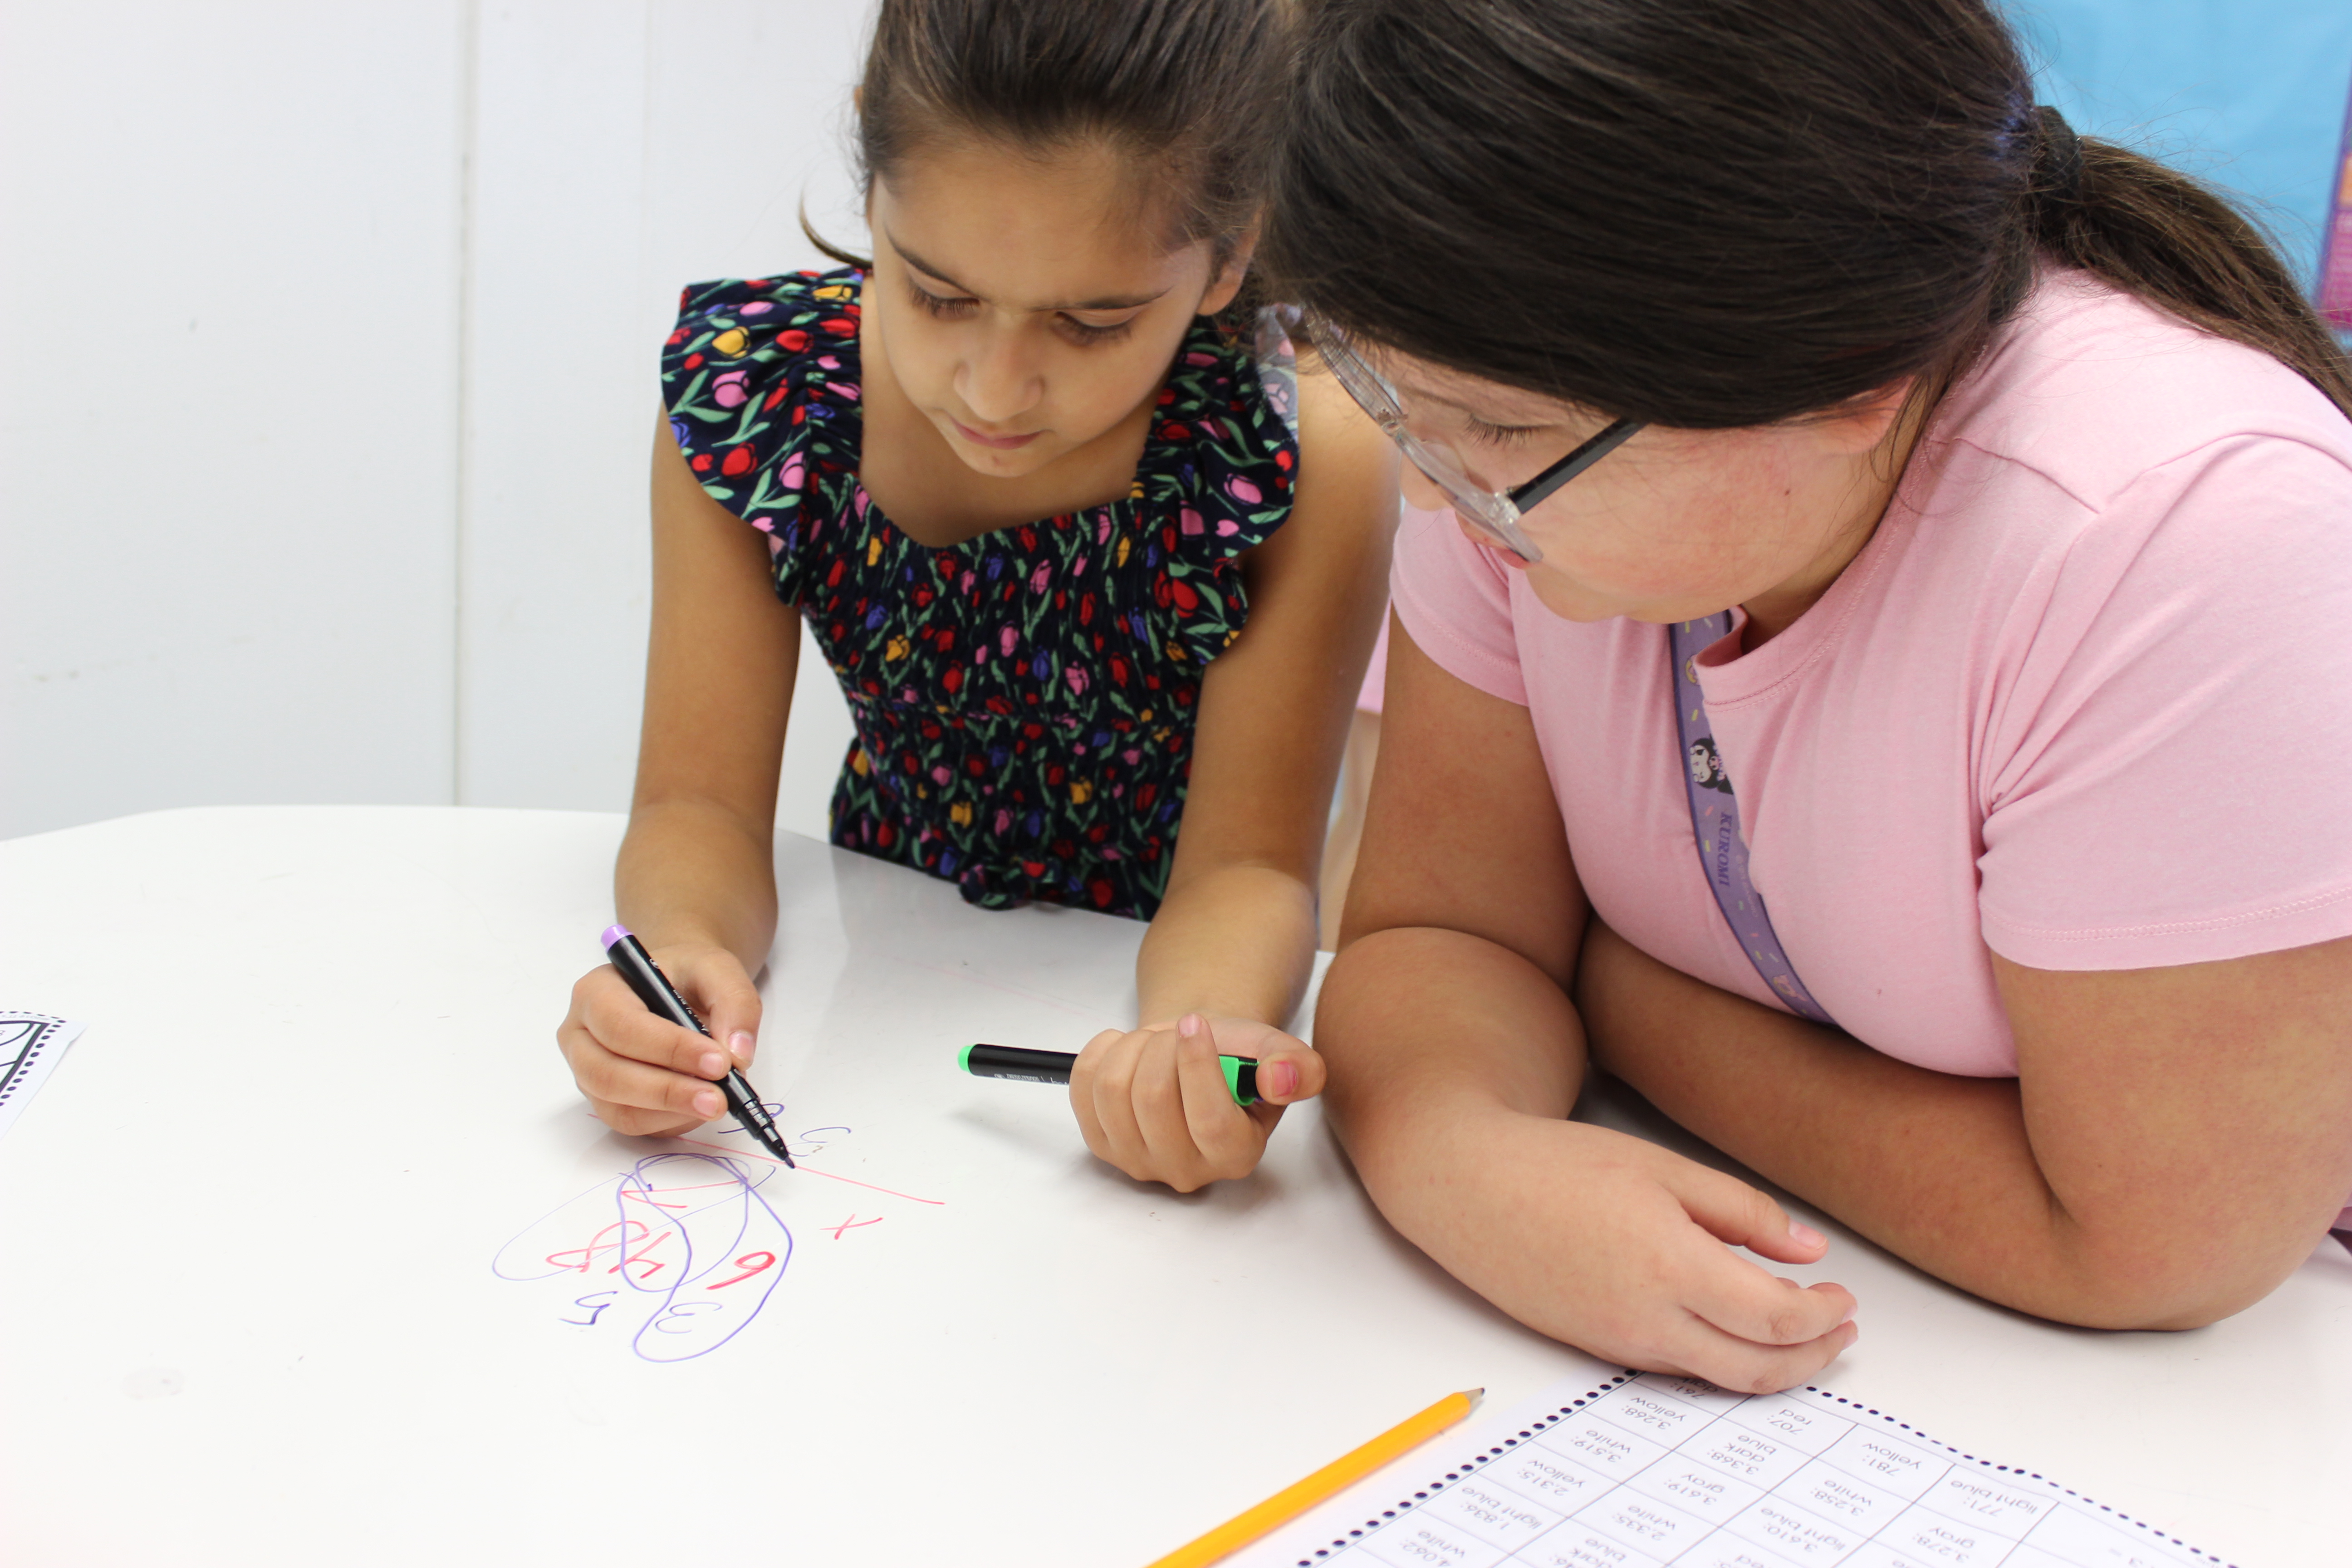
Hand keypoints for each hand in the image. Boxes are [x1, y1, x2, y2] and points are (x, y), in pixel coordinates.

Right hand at [555, 941, 762, 1136]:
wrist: (679, 988)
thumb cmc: (687, 975)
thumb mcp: (717, 969)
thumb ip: (734, 1002)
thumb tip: (738, 1054)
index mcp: (596, 992)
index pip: (621, 1025)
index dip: (669, 1048)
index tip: (718, 1062)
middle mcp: (581, 1036)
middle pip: (608, 1075)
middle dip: (668, 1091)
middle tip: (718, 1097)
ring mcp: (589, 1074)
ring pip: (617, 1109)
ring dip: (672, 1112)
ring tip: (716, 1104)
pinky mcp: (607, 1102)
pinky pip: (633, 1124)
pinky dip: (671, 1122)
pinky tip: (699, 1107)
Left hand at [1069, 1014, 1325, 1190]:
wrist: (1195, 1057)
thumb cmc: (1235, 1060)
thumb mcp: (1278, 1055)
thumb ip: (1296, 1067)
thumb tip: (1280, 1079)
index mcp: (1236, 1154)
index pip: (1210, 1120)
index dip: (1197, 1065)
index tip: (1194, 1023)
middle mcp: (1185, 1169)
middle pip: (1153, 1099)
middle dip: (1161, 1046)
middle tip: (1178, 1032)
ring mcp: (1136, 1161)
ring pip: (1113, 1089)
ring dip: (1132, 1046)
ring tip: (1156, 1044)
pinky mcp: (1100, 1143)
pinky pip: (1082, 1086)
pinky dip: (1102, 1052)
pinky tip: (1128, 1051)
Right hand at [1390, 1107, 1856, 1392]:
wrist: (1466, 1188)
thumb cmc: (1557, 1166)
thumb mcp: (1663, 1167)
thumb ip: (1742, 1211)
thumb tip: (1808, 1249)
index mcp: (1671, 1266)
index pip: (1776, 1317)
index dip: (1823, 1314)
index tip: (1844, 1294)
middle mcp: (1647, 1318)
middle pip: (1758, 1366)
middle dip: (1813, 1355)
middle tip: (1842, 1329)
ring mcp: (1619, 1340)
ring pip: (1719, 1377)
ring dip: (1774, 1365)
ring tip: (1803, 1336)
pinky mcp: (1597, 1346)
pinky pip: (1677, 1367)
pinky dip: (1723, 1361)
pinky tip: (1735, 1330)